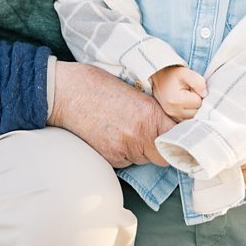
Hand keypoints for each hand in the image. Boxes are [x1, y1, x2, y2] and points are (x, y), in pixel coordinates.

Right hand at [49, 61, 174, 167]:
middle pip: (164, 155)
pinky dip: (125, 152)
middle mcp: (138, 136)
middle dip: (163, 146)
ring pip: (145, 158)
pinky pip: (126, 160)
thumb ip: (154, 110)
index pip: (179, 138)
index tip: (180, 134)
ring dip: (143, 149)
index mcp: (149, 115)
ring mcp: (122, 150)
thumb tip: (171, 122)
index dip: (180, 137)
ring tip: (127, 128)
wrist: (65, 93)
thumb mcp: (137, 92)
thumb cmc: (99, 85)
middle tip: (154, 133)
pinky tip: (114, 134)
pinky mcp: (108, 159)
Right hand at [151, 65, 207, 121]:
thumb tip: (204, 94)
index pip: (198, 102)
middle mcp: (172, 111)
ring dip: (193, 107)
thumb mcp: (186, 73)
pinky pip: (186, 118)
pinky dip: (188, 111)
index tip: (191, 87)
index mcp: (176, 100)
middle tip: (189, 92)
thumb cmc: (173, 74)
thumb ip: (198, 82)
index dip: (198, 93)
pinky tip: (185, 103)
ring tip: (186, 96)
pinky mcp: (172, 117)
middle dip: (196, 102)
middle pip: (196, 112)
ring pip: (192, 116)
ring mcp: (171, 115)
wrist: (159, 77)